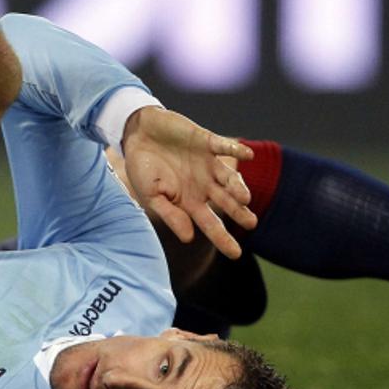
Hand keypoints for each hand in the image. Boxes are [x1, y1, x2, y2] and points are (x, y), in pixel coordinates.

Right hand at [120, 107, 256, 258]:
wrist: (138, 134)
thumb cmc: (142, 167)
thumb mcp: (150, 195)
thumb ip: (169, 214)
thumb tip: (189, 238)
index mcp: (190, 201)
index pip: (210, 224)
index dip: (222, 238)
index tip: (235, 254)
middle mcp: (204, 184)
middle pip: (226, 202)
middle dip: (239, 212)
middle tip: (251, 223)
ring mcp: (207, 164)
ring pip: (229, 177)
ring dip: (238, 186)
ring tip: (244, 197)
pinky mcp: (206, 142)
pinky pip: (224, 146)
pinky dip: (236, 149)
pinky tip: (248, 155)